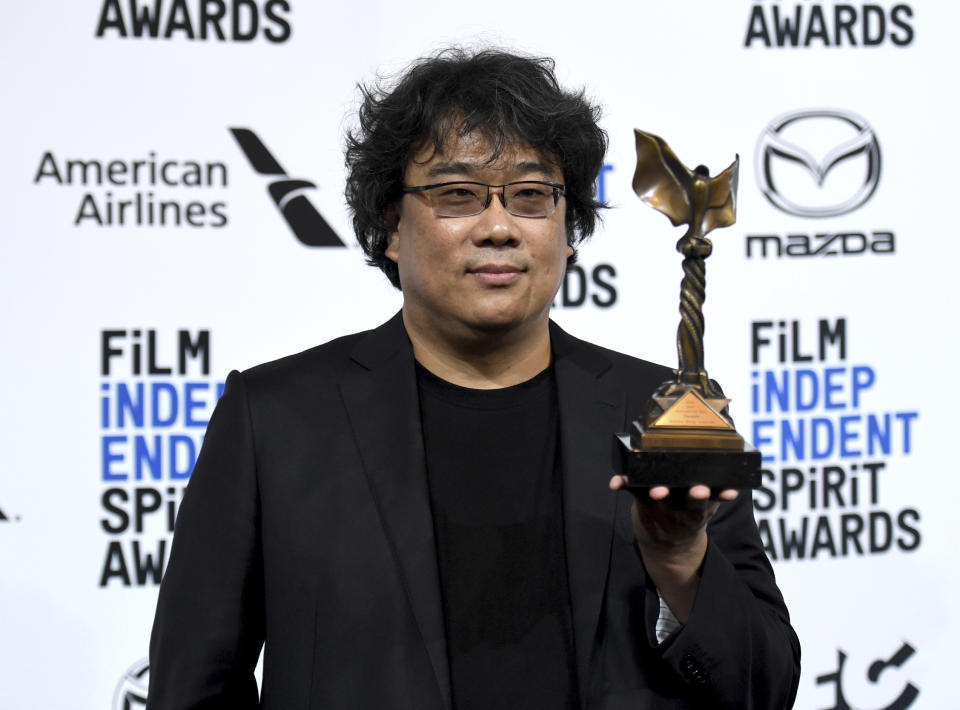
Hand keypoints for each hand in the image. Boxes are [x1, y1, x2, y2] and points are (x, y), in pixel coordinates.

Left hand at [608, 477, 737, 620]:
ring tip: (657, 491)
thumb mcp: (705, 512)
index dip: (719, 496)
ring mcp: (662, 507)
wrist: (668, 549)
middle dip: (696, 496)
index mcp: (700, 509)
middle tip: (699, 491)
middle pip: (691, 502)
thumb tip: (733, 490)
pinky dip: (623, 484)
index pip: (713, 501)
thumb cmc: (688, 519)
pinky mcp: (642, 503)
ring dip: (659, 493)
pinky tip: (616, 483)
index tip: (726, 492)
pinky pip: (632, 490)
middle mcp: (683, 509)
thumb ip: (715, 499)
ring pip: (662, 496)